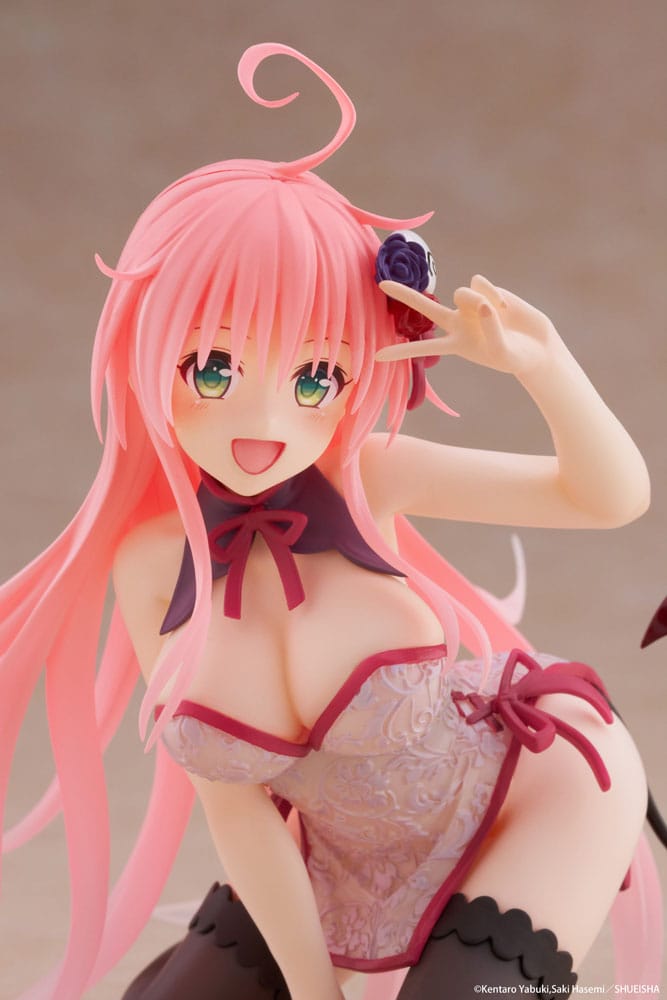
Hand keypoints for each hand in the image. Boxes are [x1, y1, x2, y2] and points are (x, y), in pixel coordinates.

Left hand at [375, 274, 563, 377]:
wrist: (537, 347)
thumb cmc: (516, 357)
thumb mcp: (502, 351)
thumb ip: (490, 328)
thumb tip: (483, 304)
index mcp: (455, 343)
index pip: (422, 347)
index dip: (400, 352)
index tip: (376, 357)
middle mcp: (458, 321)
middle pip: (424, 307)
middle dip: (404, 295)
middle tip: (381, 284)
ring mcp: (471, 305)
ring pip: (462, 292)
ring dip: (477, 301)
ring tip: (496, 313)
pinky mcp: (487, 290)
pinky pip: (480, 284)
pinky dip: (492, 294)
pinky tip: (505, 305)